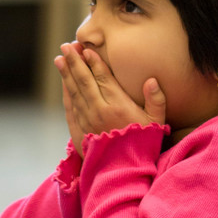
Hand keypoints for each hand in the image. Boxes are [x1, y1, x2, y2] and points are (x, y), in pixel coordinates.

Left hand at [55, 41, 166, 157]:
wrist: (123, 171)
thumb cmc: (143, 146)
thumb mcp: (156, 124)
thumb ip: (156, 101)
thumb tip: (152, 80)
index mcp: (118, 106)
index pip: (103, 78)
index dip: (94, 62)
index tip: (86, 49)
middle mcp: (99, 110)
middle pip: (84, 80)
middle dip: (75, 62)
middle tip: (67, 46)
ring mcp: (86, 121)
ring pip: (74, 92)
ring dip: (66, 73)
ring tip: (60, 58)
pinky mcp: (78, 131)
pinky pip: (70, 107)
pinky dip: (66, 92)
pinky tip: (64, 82)